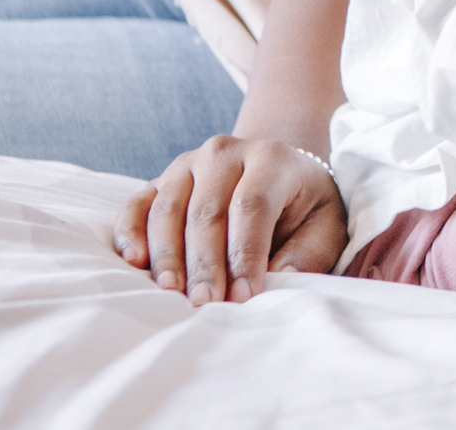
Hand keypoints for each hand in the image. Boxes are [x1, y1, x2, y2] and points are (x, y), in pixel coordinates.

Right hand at [114, 136, 347, 302]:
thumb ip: (308, 251)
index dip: (245, 254)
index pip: (252, 206)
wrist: (273, 171)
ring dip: (168, 253)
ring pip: (169, 209)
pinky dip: (131, 232)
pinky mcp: (160, 180)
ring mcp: (187, 163)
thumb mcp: (324, 224)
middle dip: (205, 262)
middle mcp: (225, 153)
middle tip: (204, 302)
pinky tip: (135, 261)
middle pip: (207, 211)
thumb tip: (281, 279)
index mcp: (271, 159)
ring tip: (170, 291)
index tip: (244, 296)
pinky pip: (137, 204)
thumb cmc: (302, 206)